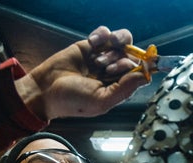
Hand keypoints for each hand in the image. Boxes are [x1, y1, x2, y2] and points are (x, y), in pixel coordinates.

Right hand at [16, 26, 148, 119]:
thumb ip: (125, 89)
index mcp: (121, 87)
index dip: (141, 67)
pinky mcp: (91, 45)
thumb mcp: (101, 100)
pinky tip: (92, 42)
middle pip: (134, 54)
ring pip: (123, 41)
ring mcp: (103, 57)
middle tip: (105, 68)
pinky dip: (102, 34)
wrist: (46, 90)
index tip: (135, 65)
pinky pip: (106, 32)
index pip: (141, 72)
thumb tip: (146, 76)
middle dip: (121, 60)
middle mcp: (115, 72)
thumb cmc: (72, 101)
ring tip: (97, 58)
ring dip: (114, 45)